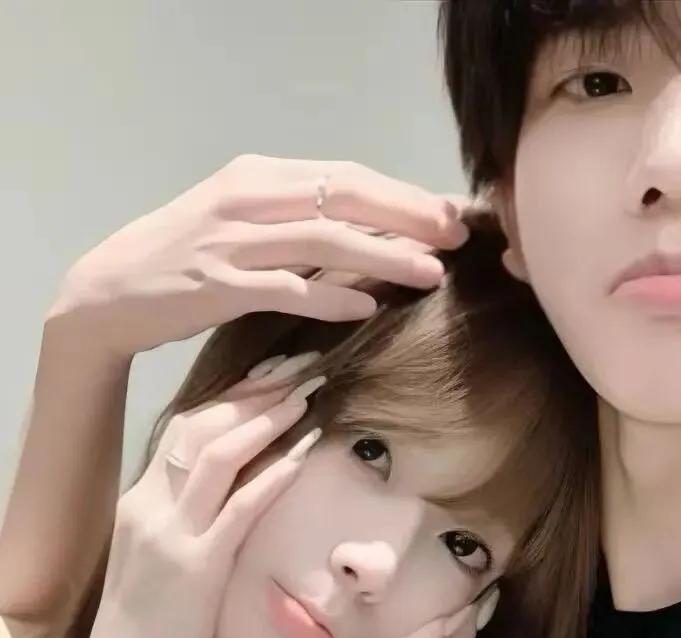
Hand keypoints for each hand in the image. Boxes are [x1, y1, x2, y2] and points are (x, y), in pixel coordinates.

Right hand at [46, 154, 468, 362]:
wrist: (112, 288)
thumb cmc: (189, 258)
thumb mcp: (244, 223)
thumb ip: (300, 221)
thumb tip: (374, 235)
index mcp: (257, 176)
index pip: (343, 175)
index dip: (401, 194)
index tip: (448, 213)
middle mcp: (246, 198)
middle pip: (341, 197)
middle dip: (405, 215)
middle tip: (455, 237)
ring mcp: (230, 241)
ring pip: (321, 240)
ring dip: (382, 256)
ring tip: (430, 274)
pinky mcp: (217, 285)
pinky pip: (285, 289)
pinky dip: (329, 296)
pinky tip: (367, 307)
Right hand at [79, 374, 323, 637]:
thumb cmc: (148, 632)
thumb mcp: (162, 564)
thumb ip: (188, 524)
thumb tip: (232, 496)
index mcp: (141, 502)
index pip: (186, 429)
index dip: (232, 397)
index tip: (273, 373)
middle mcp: (150, 505)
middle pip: (203, 426)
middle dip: (255, 391)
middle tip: (301, 366)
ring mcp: (171, 533)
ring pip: (218, 454)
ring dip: (267, 417)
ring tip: (309, 393)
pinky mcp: (196, 567)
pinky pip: (240, 507)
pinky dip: (274, 474)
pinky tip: (306, 452)